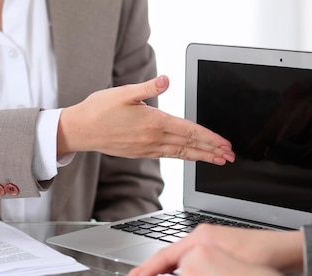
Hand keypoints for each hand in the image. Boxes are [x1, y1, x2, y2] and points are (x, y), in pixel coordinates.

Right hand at [57, 75, 235, 164]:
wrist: (81, 130)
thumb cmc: (100, 109)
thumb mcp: (124, 92)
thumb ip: (149, 86)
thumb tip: (166, 80)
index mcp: (154, 122)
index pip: (190, 131)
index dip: (210, 138)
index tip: (225, 144)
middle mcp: (153, 139)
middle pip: (190, 146)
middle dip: (212, 151)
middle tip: (230, 157)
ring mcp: (147, 148)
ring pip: (181, 154)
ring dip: (201, 157)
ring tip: (217, 160)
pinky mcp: (140, 153)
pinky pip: (168, 156)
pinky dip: (183, 157)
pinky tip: (190, 157)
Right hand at [117, 224, 303, 275]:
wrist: (287, 251)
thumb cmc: (264, 256)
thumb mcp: (227, 272)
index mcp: (200, 238)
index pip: (163, 257)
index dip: (144, 272)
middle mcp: (201, 238)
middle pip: (166, 256)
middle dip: (145, 271)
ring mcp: (208, 243)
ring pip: (177, 259)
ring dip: (161, 272)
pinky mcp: (216, 251)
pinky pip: (189, 262)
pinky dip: (177, 272)